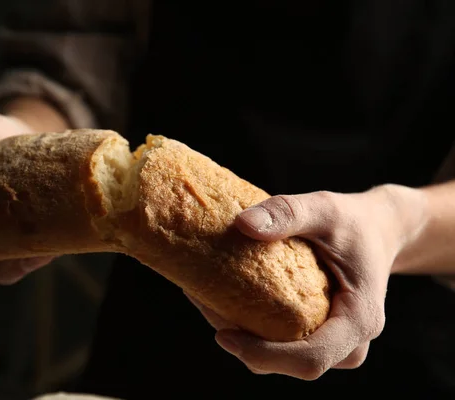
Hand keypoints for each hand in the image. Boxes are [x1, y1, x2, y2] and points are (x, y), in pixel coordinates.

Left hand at [188, 186, 411, 379]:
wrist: (377, 229)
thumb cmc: (352, 221)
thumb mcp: (323, 208)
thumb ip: (287, 212)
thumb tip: (243, 224)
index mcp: (359, 320)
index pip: (310, 358)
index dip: (264, 356)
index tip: (223, 336)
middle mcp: (351, 341)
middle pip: (294, 365)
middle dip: (246, 346)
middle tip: (208, 308)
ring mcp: (338, 343)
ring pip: (288, 360)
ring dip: (248, 340)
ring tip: (212, 303)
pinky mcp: (324, 336)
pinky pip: (288, 346)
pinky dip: (257, 331)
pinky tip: (228, 303)